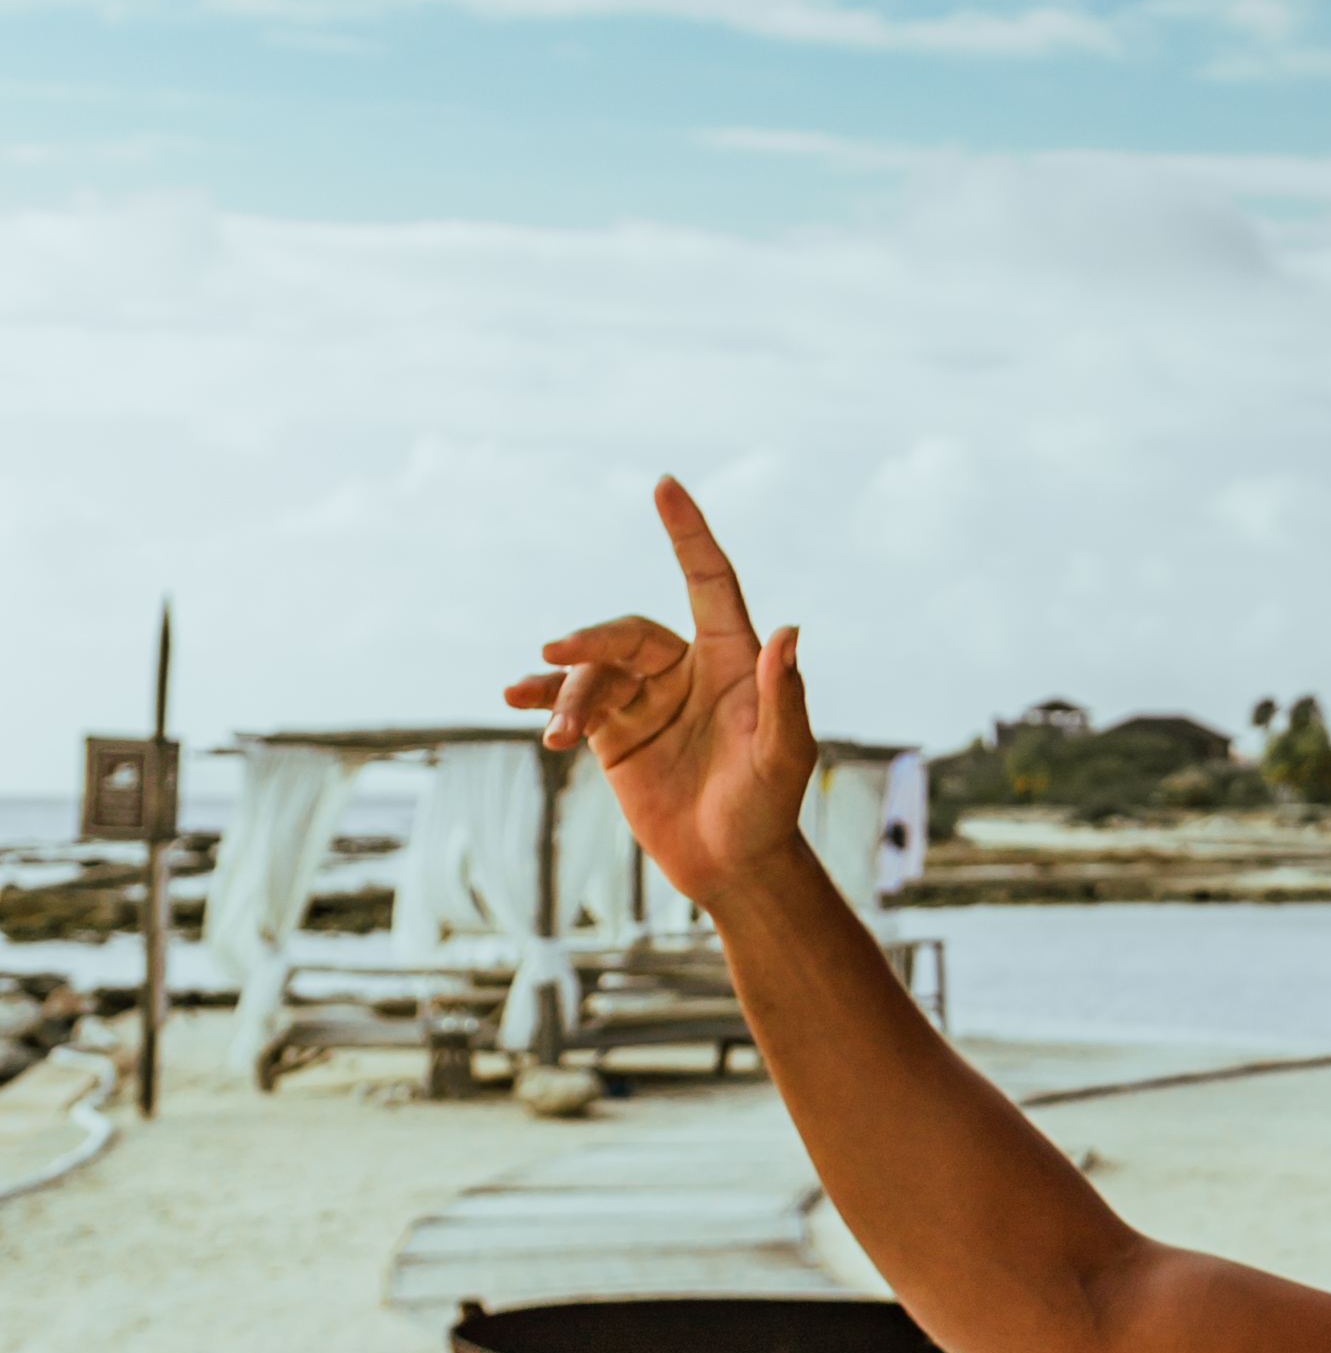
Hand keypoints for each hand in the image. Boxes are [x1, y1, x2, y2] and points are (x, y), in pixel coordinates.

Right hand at [506, 478, 816, 912]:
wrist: (730, 866)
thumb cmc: (769, 808)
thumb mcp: (785, 757)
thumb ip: (785, 697)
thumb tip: (788, 632)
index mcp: (732, 659)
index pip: (709, 580)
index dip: (688, 533)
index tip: (664, 486)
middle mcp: (687, 669)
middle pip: (629, 633)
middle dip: (591, 642)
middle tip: (555, 655)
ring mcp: (648, 699)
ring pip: (595, 673)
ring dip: (568, 693)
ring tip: (558, 732)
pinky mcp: (616, 733)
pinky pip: (574, 704)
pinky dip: (547, 702)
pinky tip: (520, 706)